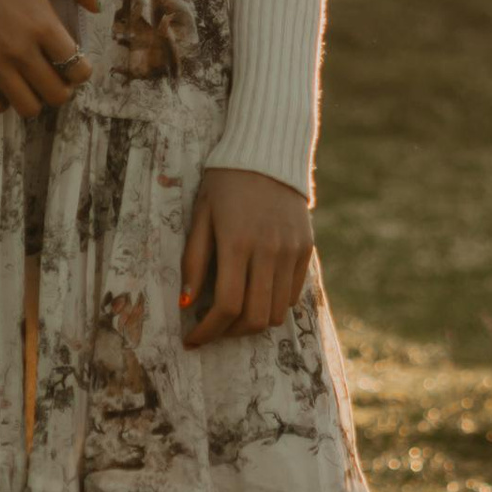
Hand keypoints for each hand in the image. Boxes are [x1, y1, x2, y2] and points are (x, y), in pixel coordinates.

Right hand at [0, 0, 99, 116]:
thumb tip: (96, 5)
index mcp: (42, 24)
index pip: (77, 68)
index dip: (81, 71)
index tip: (74, 65)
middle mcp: (20, 49)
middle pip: (55, 94)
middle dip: (61, 89)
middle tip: (55, 78)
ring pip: (26, 107)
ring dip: (34, 100)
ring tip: (31, 87)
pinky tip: (2, 93)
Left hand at [180, 169, 314, 345]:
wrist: (267, 152)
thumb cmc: (224, 183)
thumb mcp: (200, 216)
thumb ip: (194, 261)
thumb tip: (186, 304)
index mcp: (237, 242)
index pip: (227, 305)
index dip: (208, 331)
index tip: (192, 339)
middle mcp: (269, 250)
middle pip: (254, 317)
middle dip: (229, 334)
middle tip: (212, 330)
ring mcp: (291, 251)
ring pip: (276, 312)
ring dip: (251, 323)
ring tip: (232, 316)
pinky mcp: (306, 249)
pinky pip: (292, 295)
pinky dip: (272, 305)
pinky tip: (254, 295)